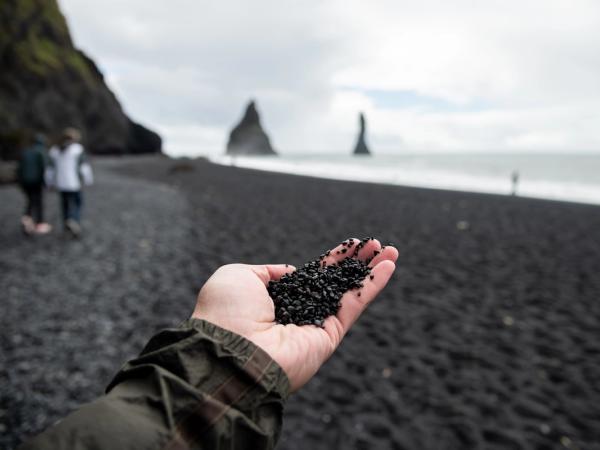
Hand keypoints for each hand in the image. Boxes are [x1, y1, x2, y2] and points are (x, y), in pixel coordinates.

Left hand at [192, 238, 397, 390]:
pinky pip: (353, 307)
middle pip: (335, 282)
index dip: (333, 259)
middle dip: (357, 262)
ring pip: (349, 293)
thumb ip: (266, 271)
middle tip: (377, 244)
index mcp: (274, 300)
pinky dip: (372, 288)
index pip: (312, 275)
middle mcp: (297, 313)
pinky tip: (388, 267)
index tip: (352, 244)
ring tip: (391, 250)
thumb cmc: (226, 312)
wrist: (228, 351)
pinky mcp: (328, 338)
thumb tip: (291, 272)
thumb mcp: (237, 277)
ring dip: (371, 272)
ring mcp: (314, 326)